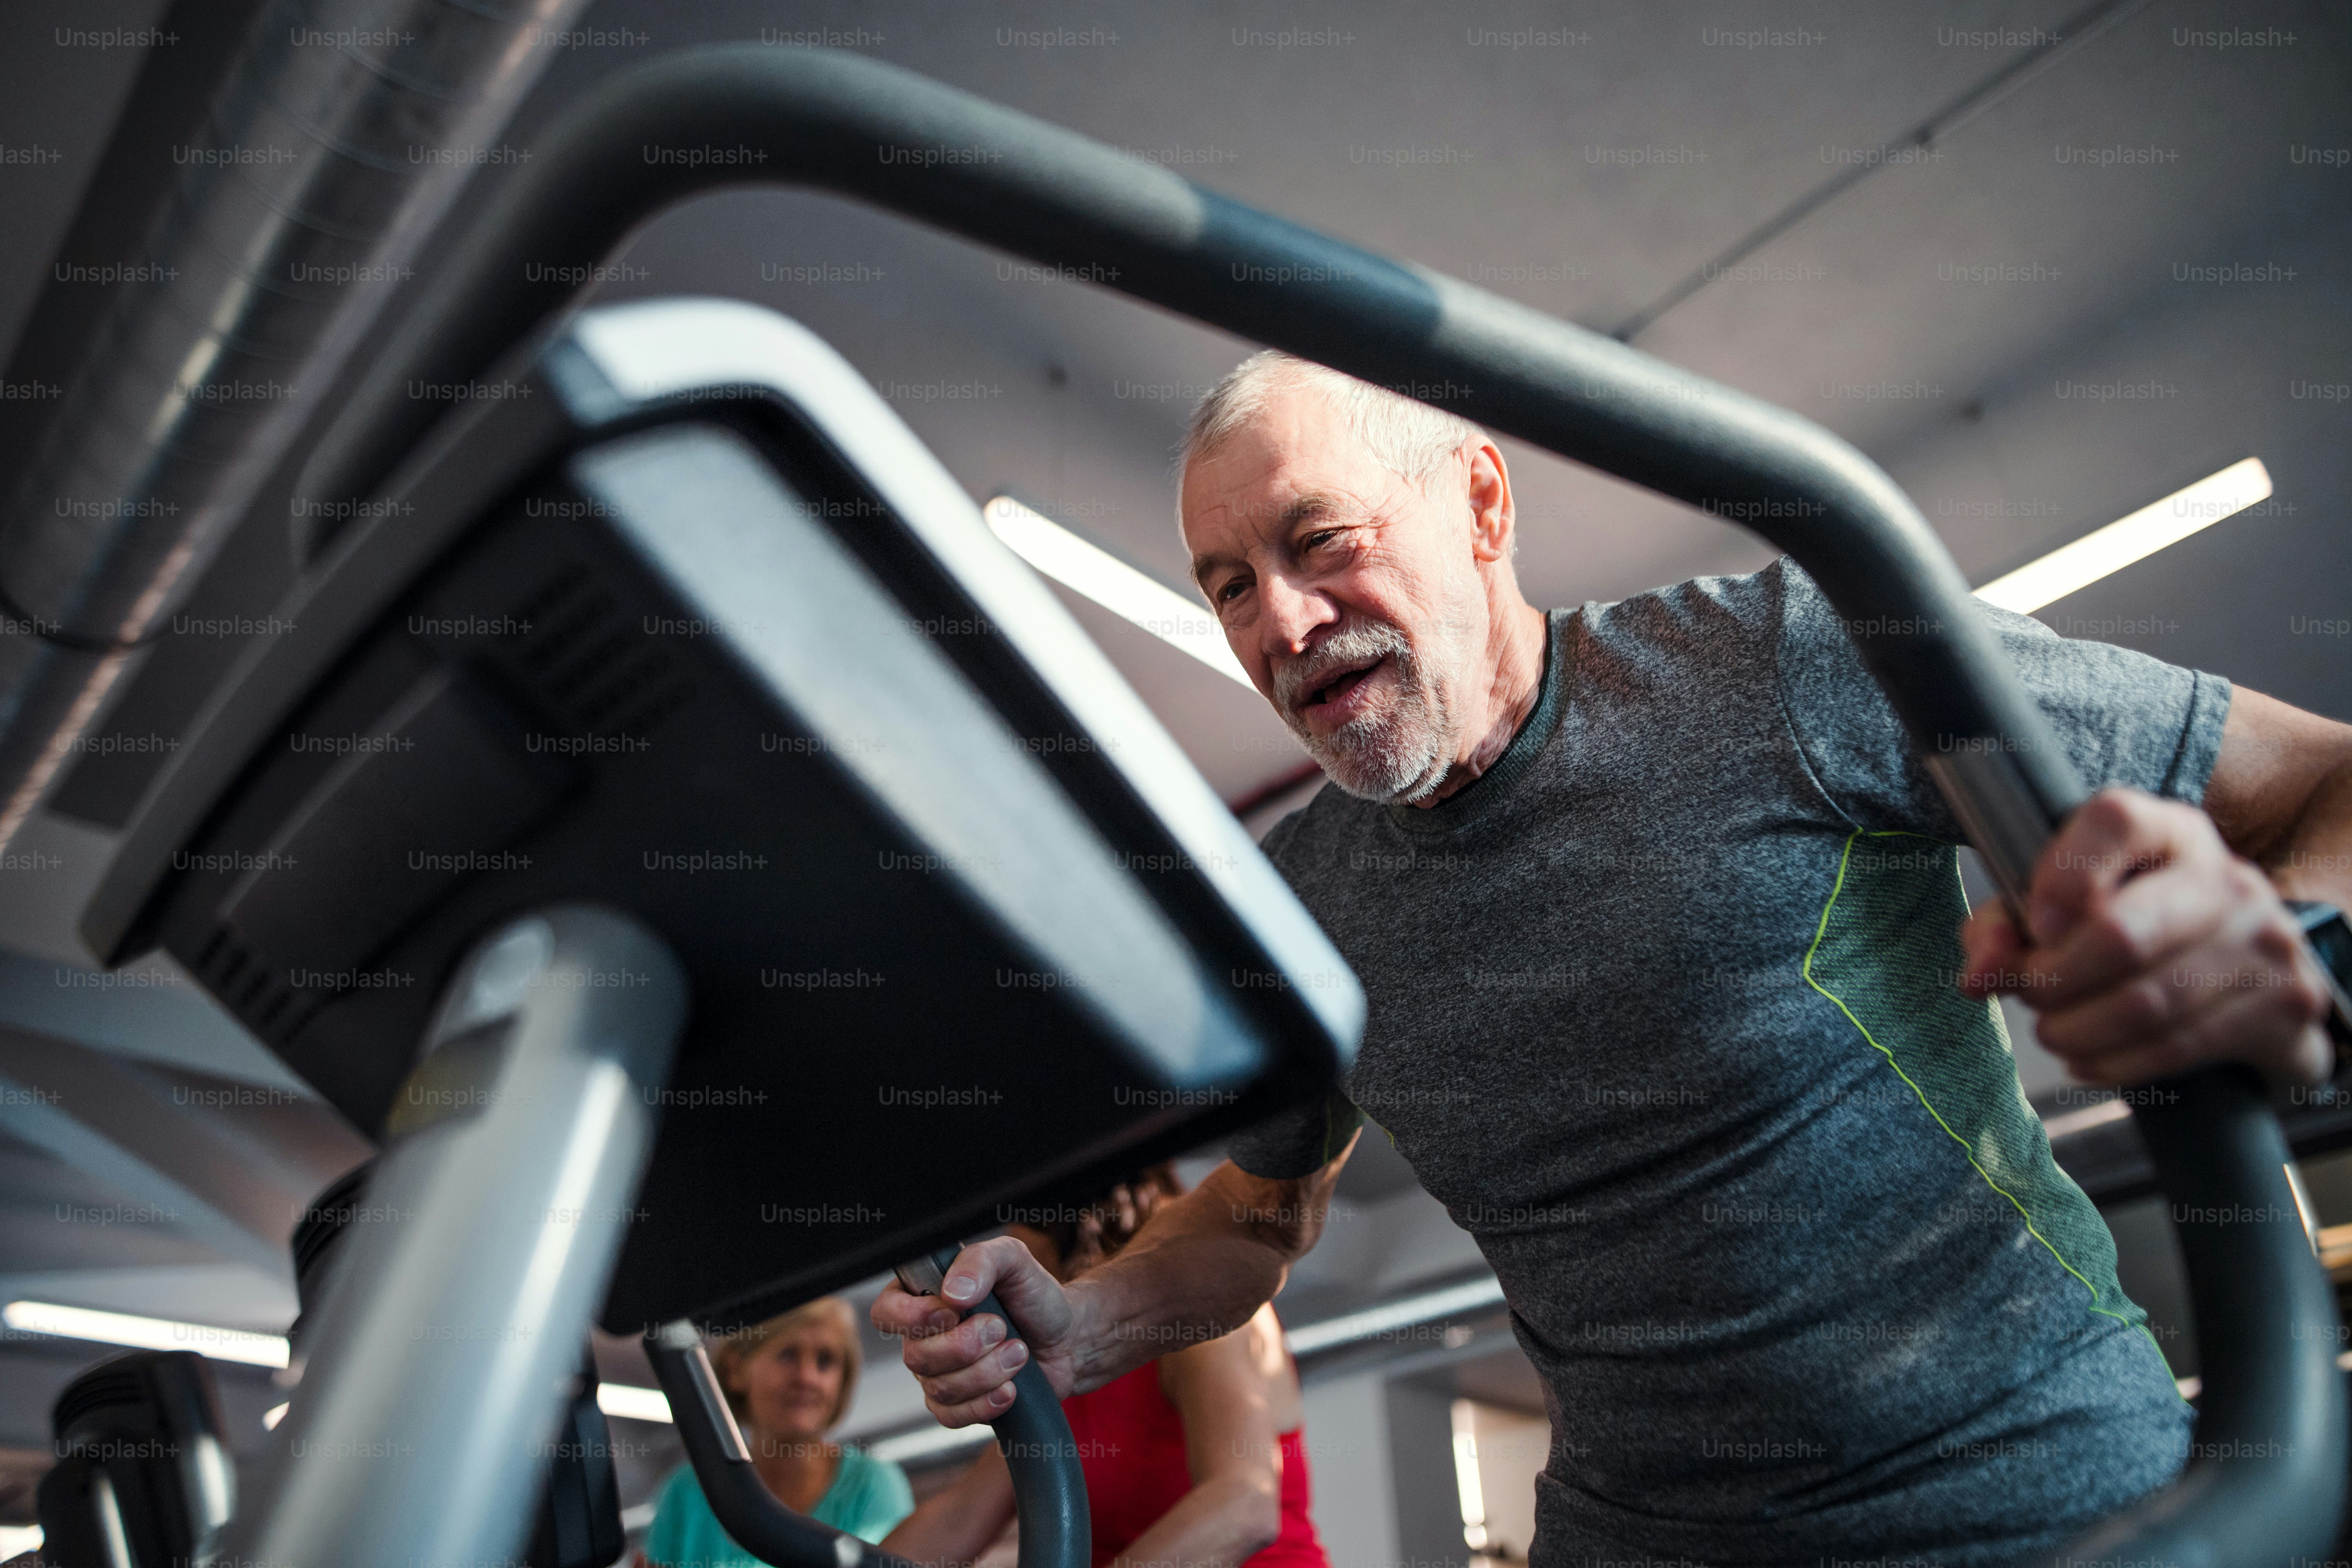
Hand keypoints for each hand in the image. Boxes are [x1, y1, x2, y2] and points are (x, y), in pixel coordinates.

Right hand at [870, 1235, 1082, 1425]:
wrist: (1065, 1339)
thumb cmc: (1033, 1295)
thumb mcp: (1013, 1260)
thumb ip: (980, 1261)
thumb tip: (952, 1293)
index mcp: (924, 1296)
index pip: (885, 1312)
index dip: (911, 1318)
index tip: (952, 1312)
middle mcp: (922, 1338)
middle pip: (915, 1357)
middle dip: (967, 1346)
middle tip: (1002, 1329)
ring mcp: (937, 1375)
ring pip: (939, 1389)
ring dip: (988, 1371)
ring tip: (1018, 1351)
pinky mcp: (957, 1406)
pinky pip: (953, 1417)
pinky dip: (986, 1403)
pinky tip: (1011, 1388)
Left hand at [1959, 787, 2334, 1086]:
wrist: (2245, 991)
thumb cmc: (2134, 938)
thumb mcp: (2057, 918)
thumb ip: (2003, 933)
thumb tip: (1978, 976)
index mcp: (2168, 832)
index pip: (2113, 821)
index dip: (2058, 878)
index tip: (2034, 927)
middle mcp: (2225, 876)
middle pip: (2120, 932)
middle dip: (2054, 980)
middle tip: (2032, 997)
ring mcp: (2265, 937)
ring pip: (2147, 1002)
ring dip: (2077, 1031)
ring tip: (2054, 1034)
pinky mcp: (2287, 1001)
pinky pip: (2180, 1045)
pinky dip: (2114, 1063)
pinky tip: (2087, 1061)